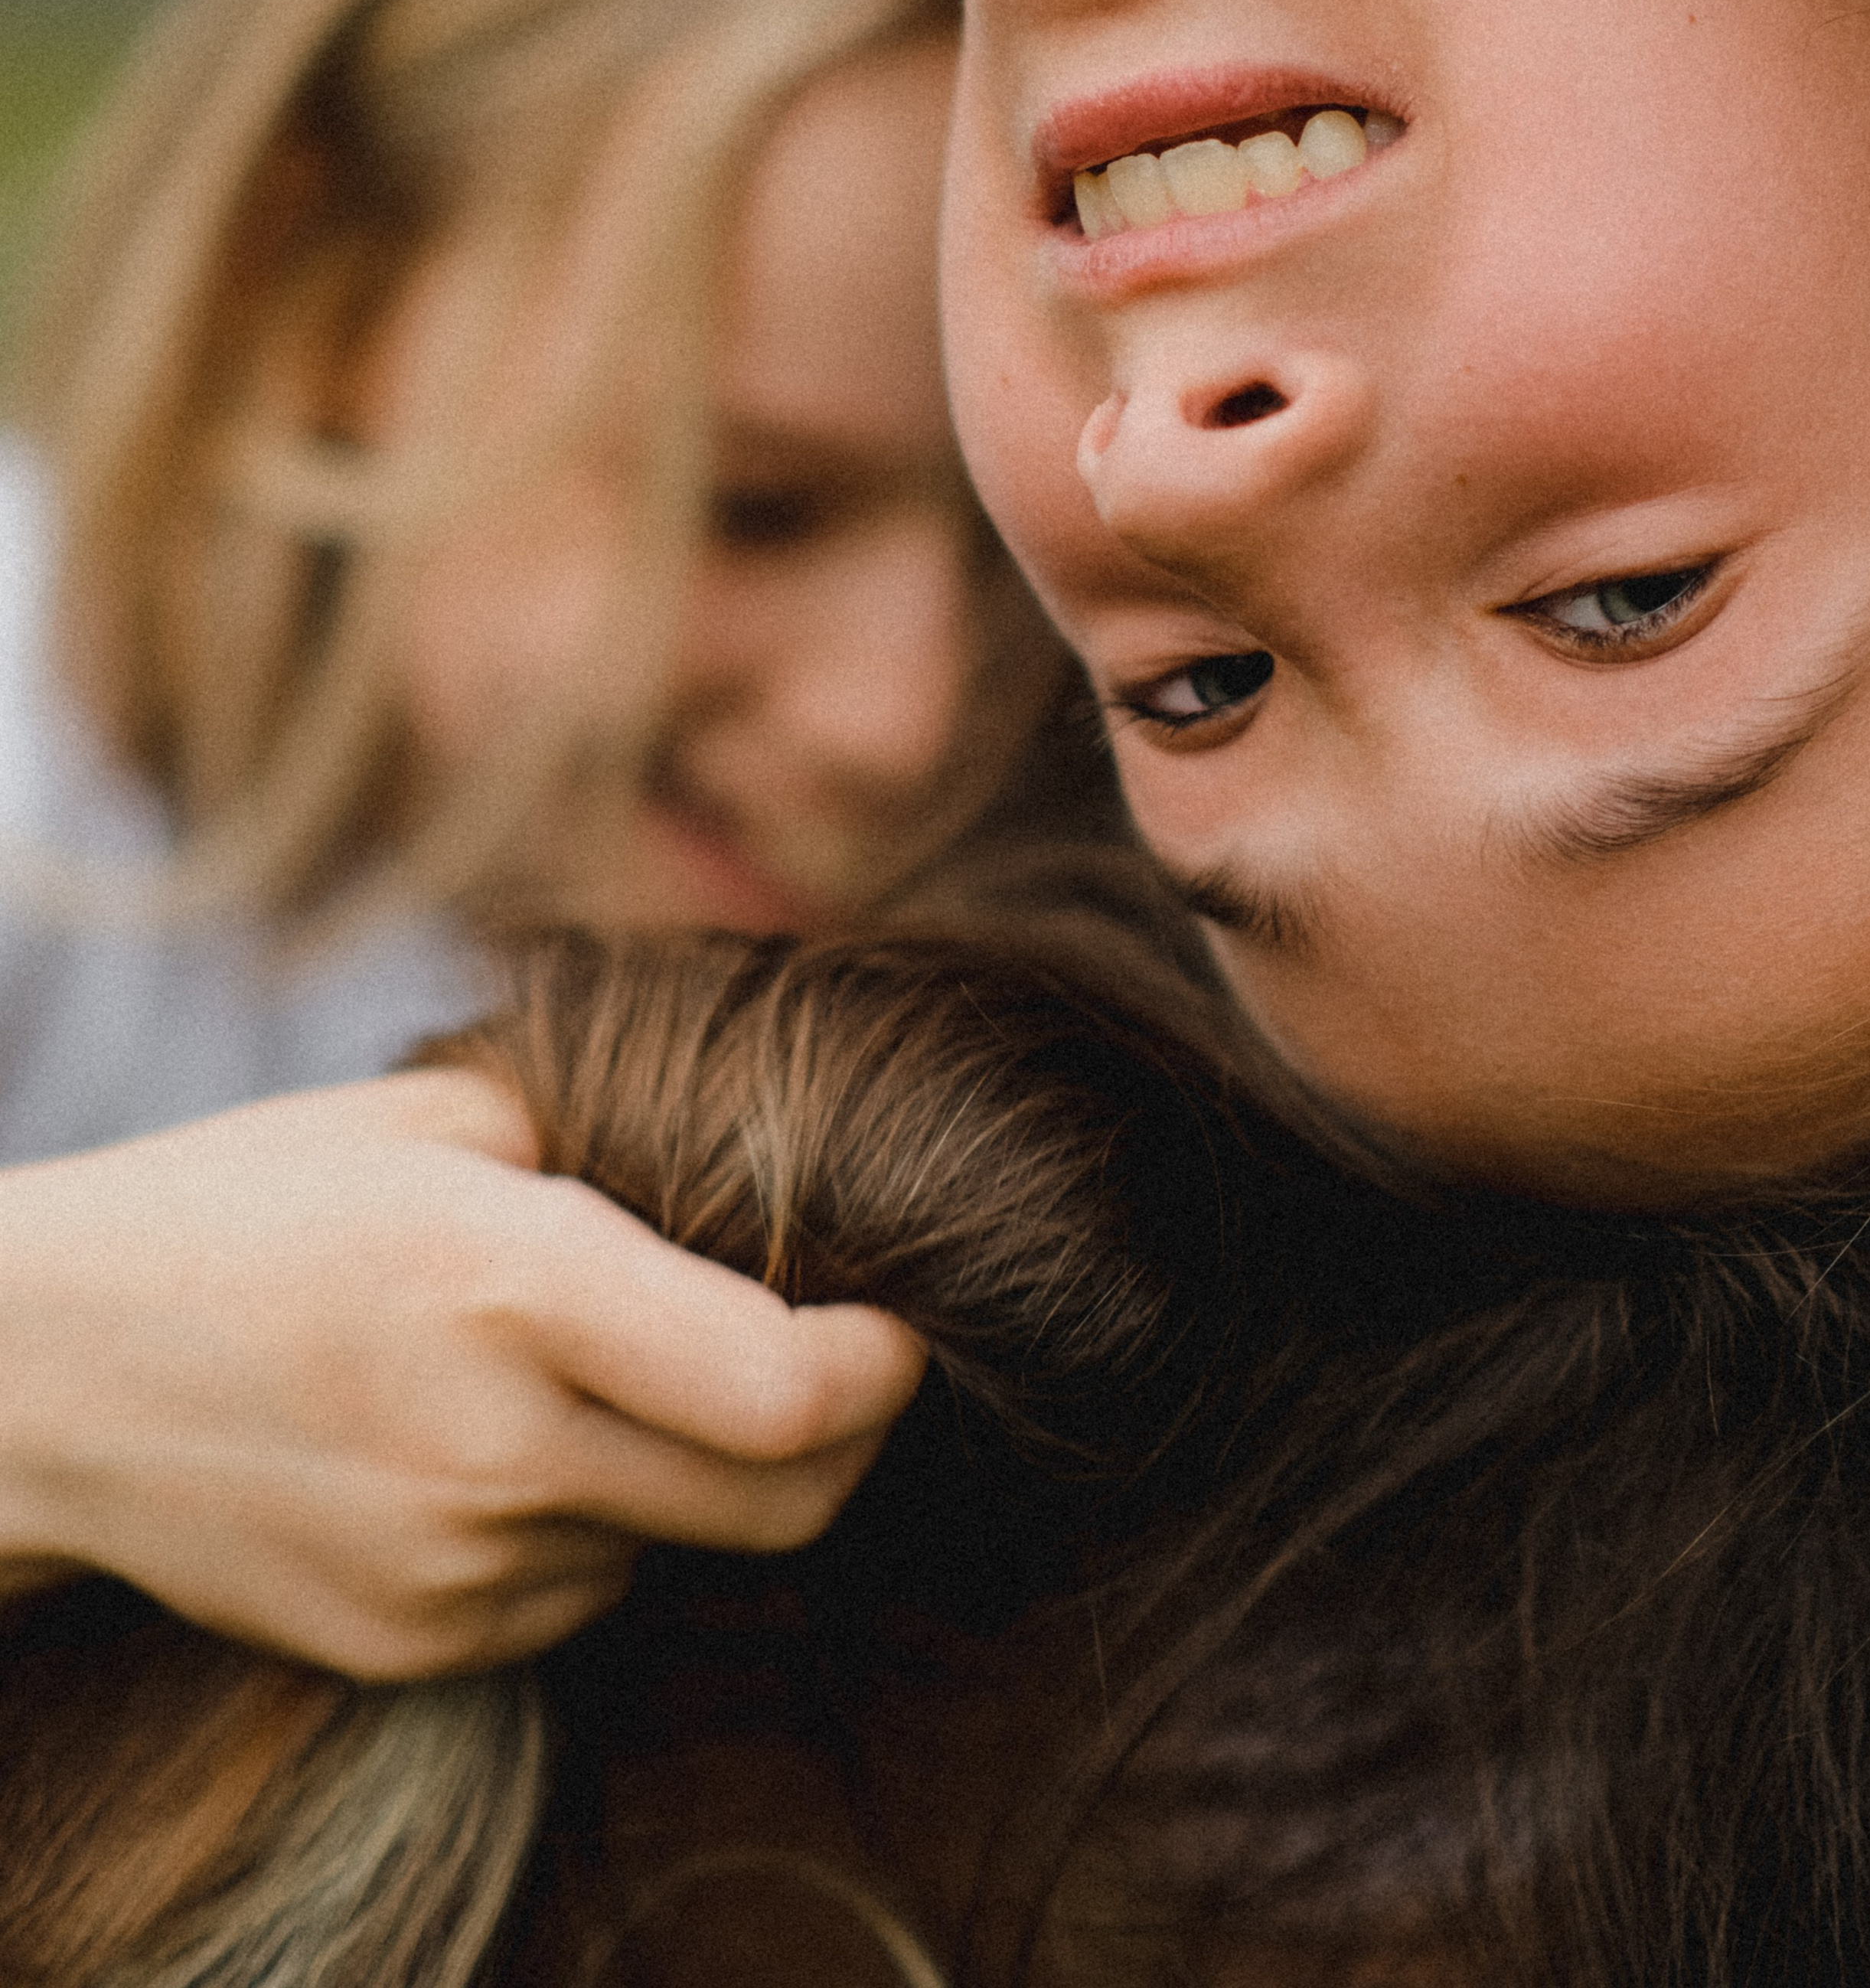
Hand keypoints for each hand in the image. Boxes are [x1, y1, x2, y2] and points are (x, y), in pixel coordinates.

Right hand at [0, 1069, 923, 1677]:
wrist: (48, 1372)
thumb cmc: (250, 1202)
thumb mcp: (438, 1109)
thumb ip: (617, 1135)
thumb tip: (786, 1150)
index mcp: (508, 1281)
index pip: (787, 1392)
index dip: (883, 1363)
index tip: (900, 1316)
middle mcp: (493, 1447)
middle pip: (783, 1502)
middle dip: (847, 1434)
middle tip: (835, 1356)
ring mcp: (452, 1569)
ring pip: (684, 1546)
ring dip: (701, 1474)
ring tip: (611, 1375)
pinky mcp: (417, 1644)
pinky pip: (583, 1591)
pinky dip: (595, 1525)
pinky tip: (513, 1443)